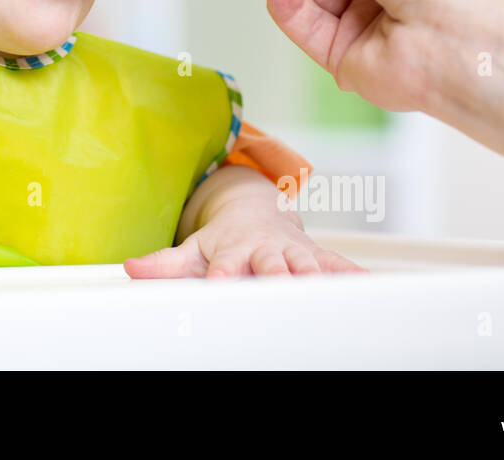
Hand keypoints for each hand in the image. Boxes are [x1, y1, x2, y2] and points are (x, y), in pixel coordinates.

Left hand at [123, 193, 366, 277]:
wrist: (255, 210)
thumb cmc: (220, 239)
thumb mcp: (190, 250)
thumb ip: (162, 264)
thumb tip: (130, 268)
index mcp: (231, 250)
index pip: (225, 266)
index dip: (222, 277)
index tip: (219, 288)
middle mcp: (264, 250)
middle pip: (271, 266)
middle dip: (277, 277)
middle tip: (281, 291)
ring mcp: (292, 253)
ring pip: (307, 266)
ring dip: (316, 277)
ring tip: (329, 293)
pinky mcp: (316, 256)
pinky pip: (339, 266)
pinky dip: (355, 275)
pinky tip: (373, 289)